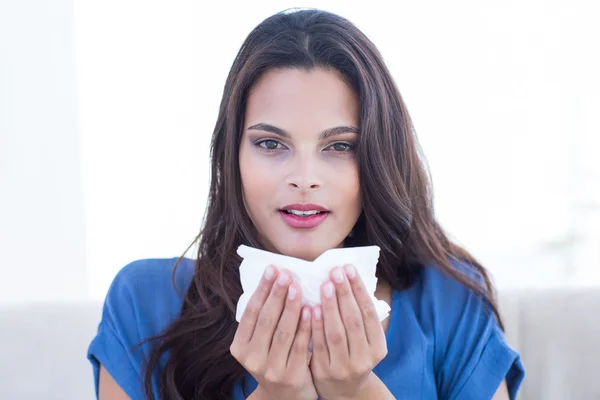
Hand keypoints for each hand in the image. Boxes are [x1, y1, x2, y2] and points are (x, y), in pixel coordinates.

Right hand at [230, 266, 317, 399]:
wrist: (285, 398)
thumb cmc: (275, 360)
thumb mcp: (260, 344)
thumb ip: (263, 320)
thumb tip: (272, 279)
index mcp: (240, 347)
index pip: (251, 313)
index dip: (262, 290)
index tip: (271, 269)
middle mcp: (252, 359)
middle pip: (266, 320)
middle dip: (277, 294)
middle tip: (286, 273)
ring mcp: (271, 369)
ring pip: (283, 331)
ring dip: (291, 307)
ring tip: (297, 286)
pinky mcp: (292, 376)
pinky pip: (300, 346)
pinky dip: (306, 326)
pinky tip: (311, 310)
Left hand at [309, 265, 387, 399]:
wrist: (344, 391)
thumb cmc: (353, 355)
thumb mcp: (366, 340)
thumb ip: (361, 316)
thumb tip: (351, 278)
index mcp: (378, 347)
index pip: (369, 313)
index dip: (359, 290)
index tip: (349, 269)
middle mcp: (364, 358)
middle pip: (353, 321)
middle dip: (344, 294)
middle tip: (335, 272)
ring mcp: (344, 367)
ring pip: (337, 333)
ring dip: (330, 306)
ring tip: (324, 285)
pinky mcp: (324, 371)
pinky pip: (319, 345)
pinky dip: (315, 325)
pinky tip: (311, 307)